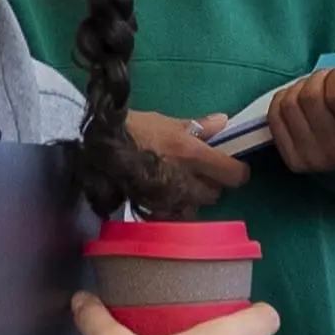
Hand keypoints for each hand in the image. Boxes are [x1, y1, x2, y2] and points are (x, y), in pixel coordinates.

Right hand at [127, 103, 253, 208]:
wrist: (96, 149)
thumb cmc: (132, 129)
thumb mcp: (166, 121)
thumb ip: (198, 125)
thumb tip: (223, 121)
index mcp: (193, 154)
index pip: (233, 174)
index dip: (237, 172)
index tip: (232, 167)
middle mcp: (185, 180)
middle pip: (215, 194)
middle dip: (211, 185)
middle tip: (201, 173)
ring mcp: (168, 198)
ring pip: (194, 207)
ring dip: (192, 198)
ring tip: (179, 185)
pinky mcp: (152, 210)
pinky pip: (172, 214)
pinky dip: (172, 207)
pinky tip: (163, 195)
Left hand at [255, 65, 334, 177]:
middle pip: (310, 96)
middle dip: (317, 77)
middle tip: (326, 77)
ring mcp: (313, 159)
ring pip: (290, 104)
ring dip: (299, 86)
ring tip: (312, 86)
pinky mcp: (294, 161)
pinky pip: (275, 118)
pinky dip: (282, 99)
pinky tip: (296, 96)